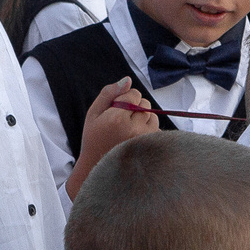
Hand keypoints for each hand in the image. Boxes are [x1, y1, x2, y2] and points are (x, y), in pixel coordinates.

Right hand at [65, 76, 161, 198]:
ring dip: (143, 119)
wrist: (99, 170)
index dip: (125, 99)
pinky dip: (148, 131)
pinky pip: (156, 129)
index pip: (134, 94)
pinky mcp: (152, 147)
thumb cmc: (94, 140)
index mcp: (117, 119)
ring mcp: (145, 139)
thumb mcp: (94, 114)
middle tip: (121, 121)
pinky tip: (135, 139)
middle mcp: (134, 129)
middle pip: (145, 103)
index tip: (117, 109)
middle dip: (135, 108)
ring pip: (152, 115)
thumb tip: (128, 80)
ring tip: (129, 131)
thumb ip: (109, 94)